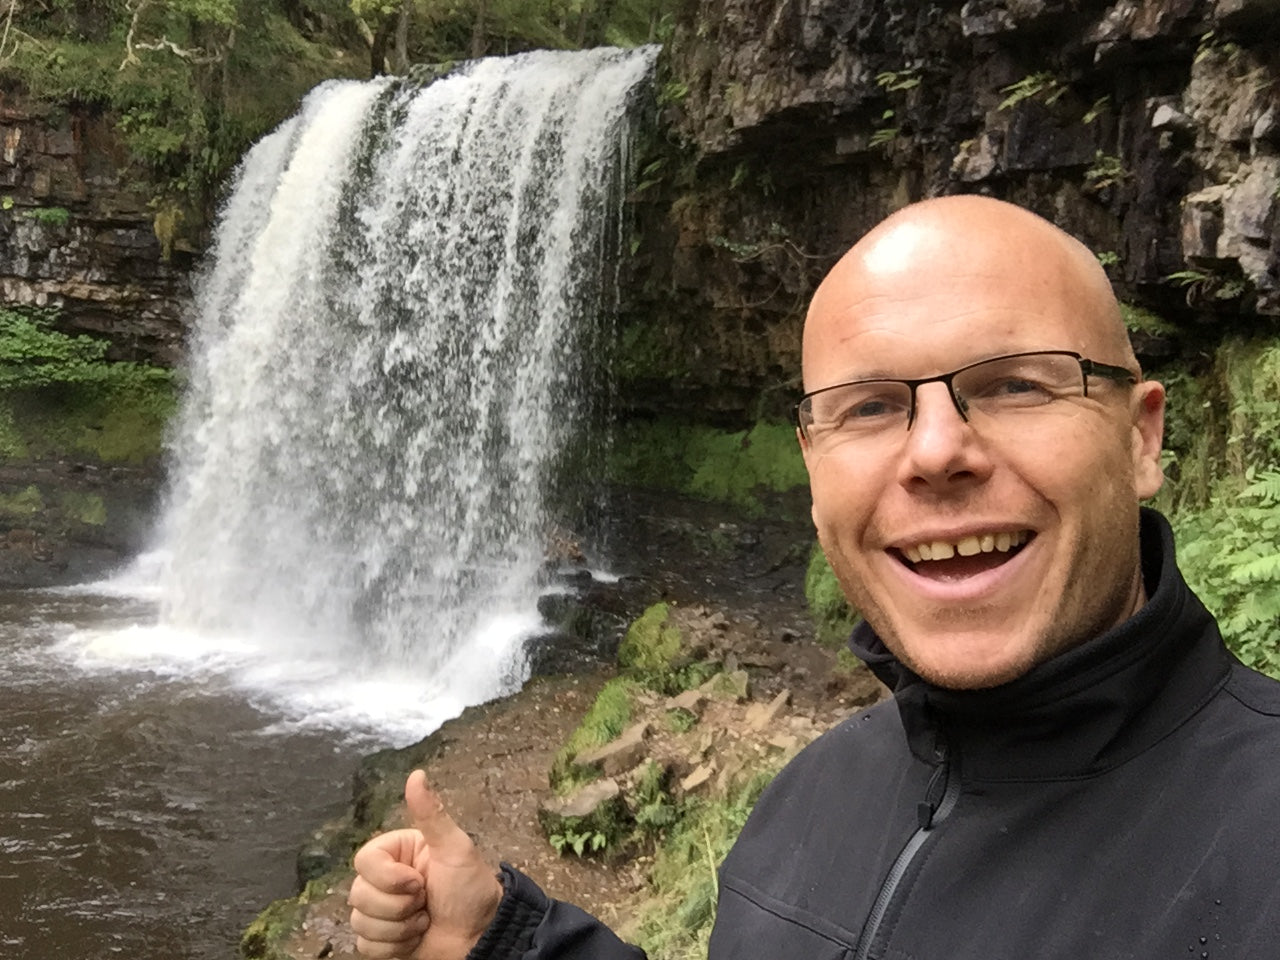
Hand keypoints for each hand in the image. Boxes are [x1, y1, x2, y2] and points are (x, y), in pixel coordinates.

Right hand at [349, 770, 503, 959]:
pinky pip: (365, 946)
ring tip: (424, 920)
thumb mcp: (455, 848)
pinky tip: (415, 938)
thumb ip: (431, 814)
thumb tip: (417, 774)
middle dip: (398, 906)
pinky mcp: (382, 939)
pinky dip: (393, 947)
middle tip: (425, 902)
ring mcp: (381, 911)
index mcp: (396, 853)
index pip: (363, 861)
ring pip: (360, 922)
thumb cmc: (471, 889)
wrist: (480, 935)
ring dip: (398, 928)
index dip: (388, 878)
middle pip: (358, 894)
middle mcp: (384, 880)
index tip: (418, 882)